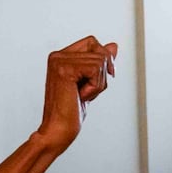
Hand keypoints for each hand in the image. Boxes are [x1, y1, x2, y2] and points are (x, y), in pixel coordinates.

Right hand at [38, 36, 117, 150]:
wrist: (58, 130)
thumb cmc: (71, 111)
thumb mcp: (91, 82)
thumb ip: (100, 63)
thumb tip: (114, 45)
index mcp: (60, 57)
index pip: (92, 42)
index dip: (104, 58)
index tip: (103, 77)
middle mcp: (57, 55)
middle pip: (99, 50)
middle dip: (102, 73)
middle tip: (87, 90)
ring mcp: (59, 61)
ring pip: (100, 60)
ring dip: (98, 83)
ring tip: (82, 95)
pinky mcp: (65, 70)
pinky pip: (96, 69)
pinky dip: (96, 87)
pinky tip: (81, 96)